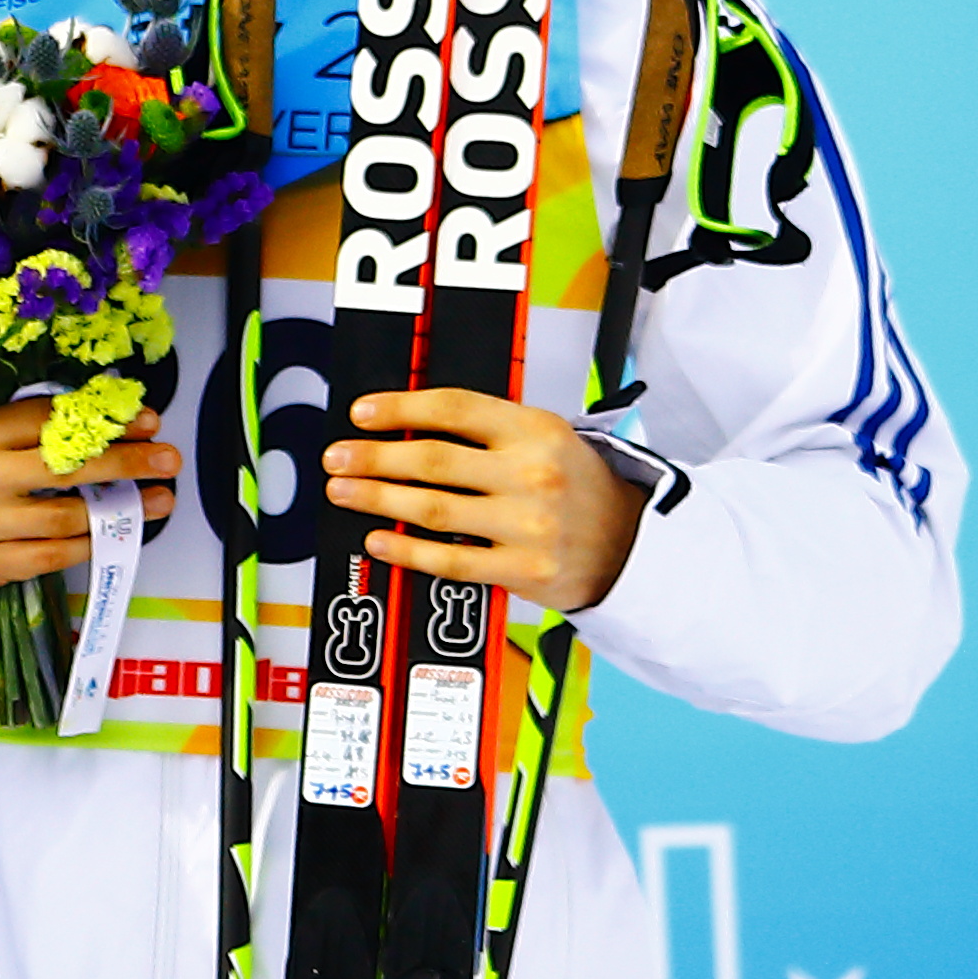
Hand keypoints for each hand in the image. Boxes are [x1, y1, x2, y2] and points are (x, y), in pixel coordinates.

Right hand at [0, 410, 181, 597]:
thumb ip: (22, 426)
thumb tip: (100, 420)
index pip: (45, 420)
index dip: (101, 420)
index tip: (145, 421)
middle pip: (63, 467)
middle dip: (125, 462)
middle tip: (166, 459)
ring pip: (63, 517)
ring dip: (119, 510)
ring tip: (157, 499)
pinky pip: (50, 555)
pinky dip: (89, 544)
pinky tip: (115, 534)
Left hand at [324, 388, 641, 614]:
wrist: (638, 545)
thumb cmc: (583, 488)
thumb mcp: (548, 438)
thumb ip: (489, 430)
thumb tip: (410, 424)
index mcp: (536, 430)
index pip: (454, 408)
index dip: (399, 408)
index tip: (362, 413)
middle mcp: (531, 474)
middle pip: (433, 460)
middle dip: (373, 457)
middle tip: (338, 457)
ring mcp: (528, 525)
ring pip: (434, 509)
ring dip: (378, 500)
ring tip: (344, 492)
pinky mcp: (524, 570)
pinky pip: (451, 561)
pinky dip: (408, 551)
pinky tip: (379, 541)